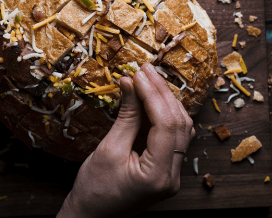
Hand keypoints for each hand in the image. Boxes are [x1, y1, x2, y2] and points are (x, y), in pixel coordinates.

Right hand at [58, 63, 194, 217]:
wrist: (91, 217)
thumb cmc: (94, 190)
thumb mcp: (108, 150)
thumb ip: (126, 116)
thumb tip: (131, 83)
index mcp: (158, 175)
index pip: (166, 125)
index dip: (154, 94)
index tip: (138, 73)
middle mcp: (173, 176)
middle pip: (179, 124)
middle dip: (162, 93)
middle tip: (144, 70)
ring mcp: (173, 174)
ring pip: (180, 128)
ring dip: (165, 101)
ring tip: (146, 79)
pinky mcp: (166, 169)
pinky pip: (173, 136)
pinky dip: (163, 115)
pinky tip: (149, 99)